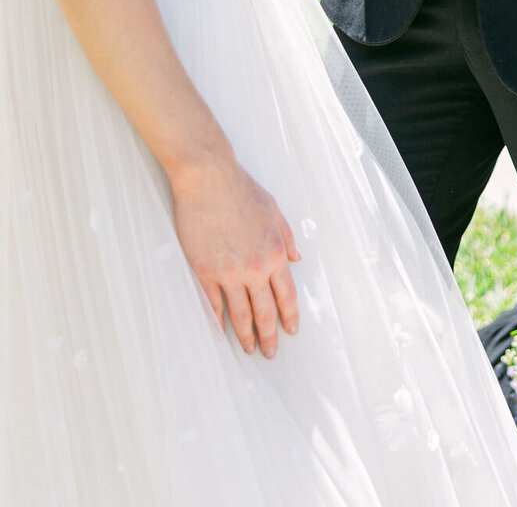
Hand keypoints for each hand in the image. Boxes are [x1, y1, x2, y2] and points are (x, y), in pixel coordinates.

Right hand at [171, 158, 300, 358]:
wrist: (208, 179)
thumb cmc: (242, 190)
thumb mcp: (274, 210)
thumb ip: (287, 237)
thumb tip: (297, 258)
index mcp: (275, 253)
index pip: (286, 295)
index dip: (289, 316)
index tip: (291, 331)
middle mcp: (254, 268)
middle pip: (264, 312)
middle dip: (269, 336)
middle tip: (270, 353)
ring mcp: (228, 272)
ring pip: (240, 313)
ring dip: (245, 335)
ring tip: (248, 349)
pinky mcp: (204, 271)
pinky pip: (213, 303)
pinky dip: (218, 320)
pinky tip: (221, 331)